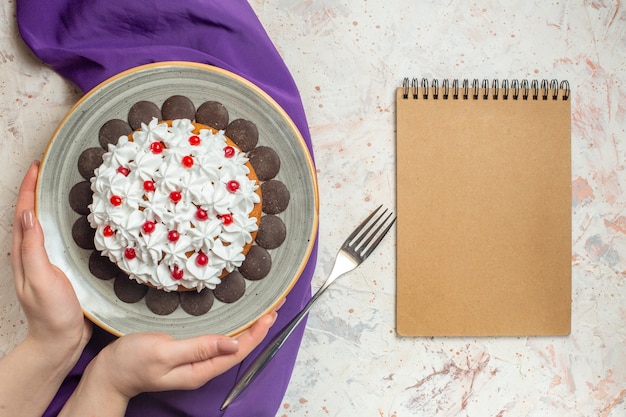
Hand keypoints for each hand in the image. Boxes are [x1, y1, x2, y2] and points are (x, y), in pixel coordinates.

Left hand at [0, 161, 91, 415]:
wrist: (62, 340)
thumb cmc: (52, 313)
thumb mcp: (40, 279)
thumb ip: (33, 248)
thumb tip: (28, 214)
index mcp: (25, 253)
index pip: (24, 212)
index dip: (29, 189)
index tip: (37, 167)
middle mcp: (34, 253)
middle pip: (32, 214)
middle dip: (39, 190)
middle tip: (52, 169)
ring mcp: (48, 260)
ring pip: (47, 225)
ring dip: (52, 204)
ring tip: (66, 186)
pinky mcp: (63, 267)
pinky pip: (61, 238)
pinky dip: (65, 222)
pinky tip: (80, 220)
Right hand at [59, 312, 277, 415]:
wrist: (108, 373)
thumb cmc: (131, 362)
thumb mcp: (164, 351)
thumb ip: (198, 348)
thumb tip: (233, 342)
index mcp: (200, 369)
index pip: (239, 350)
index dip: (258, 332)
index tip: (272, 312)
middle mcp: (203, 367)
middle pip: (239, 346)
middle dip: (259, 326)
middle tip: (275, 303)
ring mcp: (196, 361)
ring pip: (231, 342)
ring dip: (249, 325)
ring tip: (264, 308)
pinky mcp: (188, 352)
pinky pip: (217, 340)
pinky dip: (232, 325)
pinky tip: (235, 316)